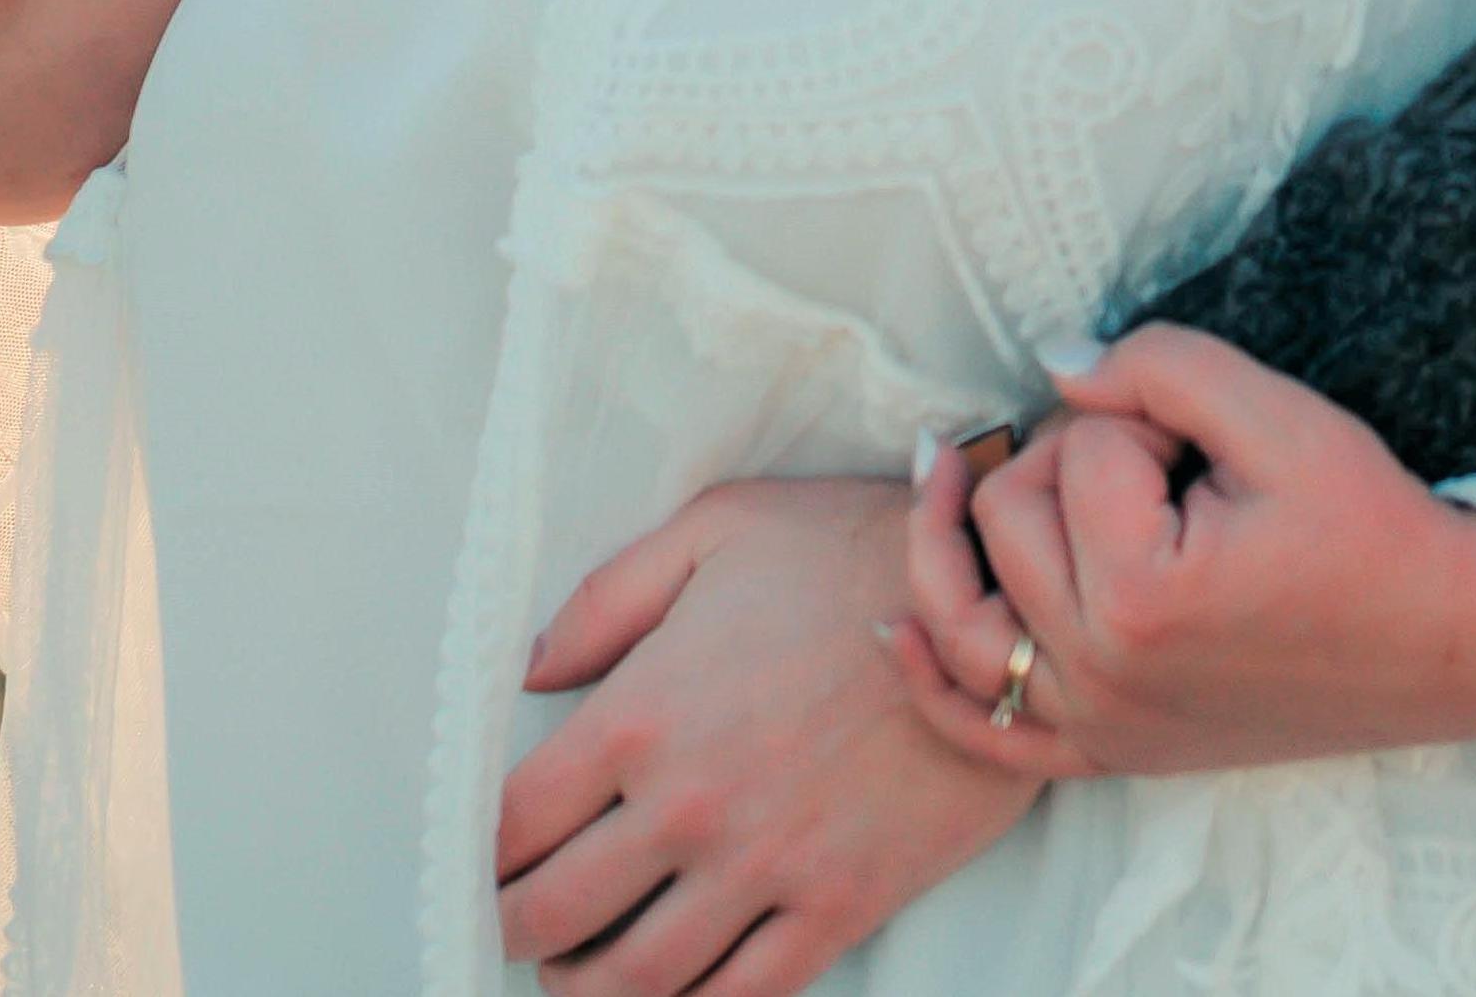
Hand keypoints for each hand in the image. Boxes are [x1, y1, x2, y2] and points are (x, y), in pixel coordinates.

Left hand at [497, 477, 1034, 996]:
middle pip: (550, 919)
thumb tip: (532, 676)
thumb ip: (606, 597)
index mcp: (643, 712)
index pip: (511, 825)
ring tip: (576, 976)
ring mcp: (764, 866)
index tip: (485, 857)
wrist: (995, 596)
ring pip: (634, 982)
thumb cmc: (851, 548)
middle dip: (514, 931)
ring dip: (583, 992)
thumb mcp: (720, 525)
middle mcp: (689, 805)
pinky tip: (675, 994)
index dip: (479, 853)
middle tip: (517, 923)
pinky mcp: (838, 905)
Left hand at [885, 328, 1475, 782]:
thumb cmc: (1371, 524)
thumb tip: (1056, 362)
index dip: (1144, 414)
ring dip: (951, 537)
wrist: (1445, 640)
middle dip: (1071, 456)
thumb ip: (1161, 367)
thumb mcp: (1282, 416)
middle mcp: (1102, 674)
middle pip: (1009, 515)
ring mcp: (1098, 725)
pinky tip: (896, 625)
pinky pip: (983, 731)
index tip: (1212, 437)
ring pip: (967, 611)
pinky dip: (930, 677)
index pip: (1080, 447)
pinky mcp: (1107, 753)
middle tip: (1162, 455)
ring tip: (943, 464)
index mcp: (1143, 595)